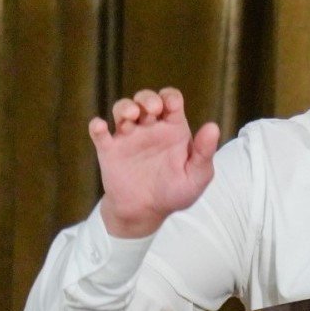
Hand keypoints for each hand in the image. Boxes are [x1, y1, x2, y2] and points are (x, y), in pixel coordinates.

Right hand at [90, 87, 220, 237]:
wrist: (147, 213)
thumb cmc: (175, 192)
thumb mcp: (197, 175)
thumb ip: (205, 152)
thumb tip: (213, 126)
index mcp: (172, 128)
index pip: (171, 100)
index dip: (170, 97)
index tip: (171, 106)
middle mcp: (150, 128)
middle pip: (145, 99)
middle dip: (147, 98)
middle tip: (152, 109)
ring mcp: (128, 137)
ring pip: (122, 109)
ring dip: (124, 106)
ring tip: (131, 116)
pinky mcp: (109, 151)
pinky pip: (99, 133)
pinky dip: (97, 126)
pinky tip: (100, 126)